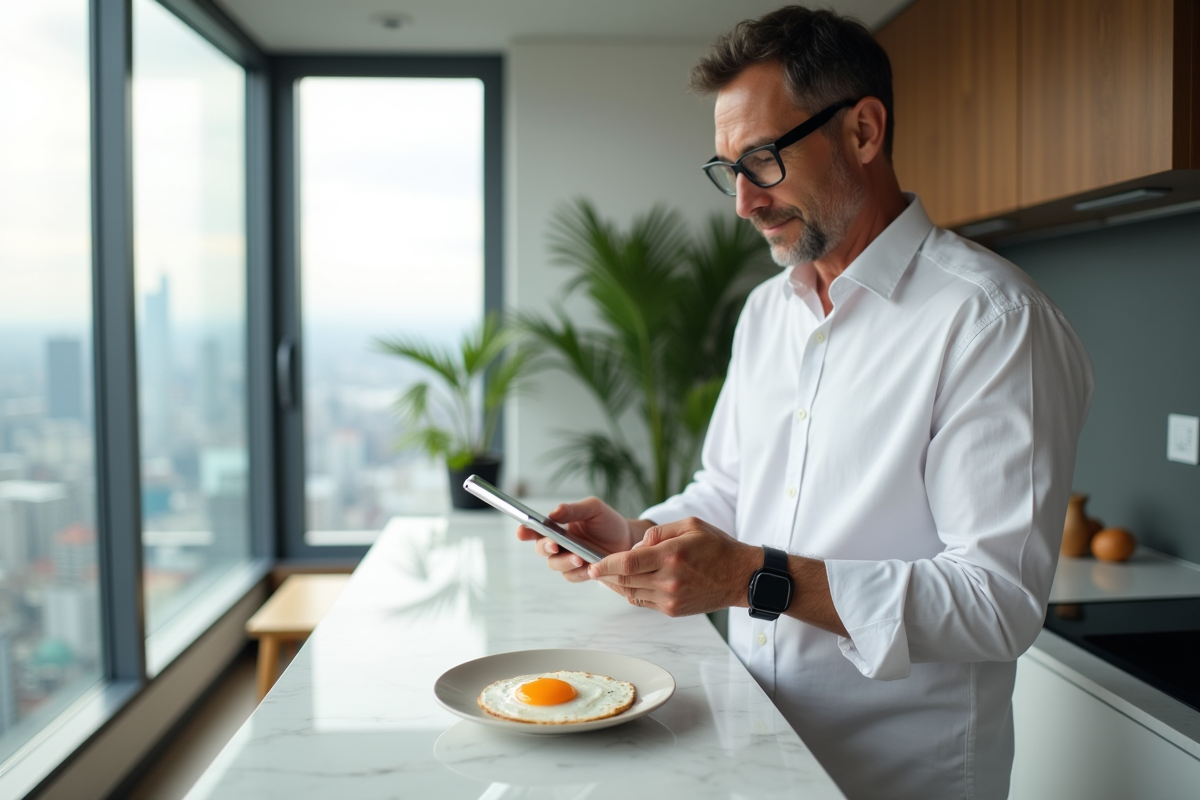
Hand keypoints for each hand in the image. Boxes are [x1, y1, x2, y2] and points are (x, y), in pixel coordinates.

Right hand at [515, 497, 638, 582]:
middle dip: (545, 547)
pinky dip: (579, 573)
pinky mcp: (581, 573)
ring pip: (556, 565)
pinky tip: (589, 568)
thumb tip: (554, 513)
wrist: (629, 539)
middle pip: (542, 549)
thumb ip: (573, 510)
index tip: (522, 531)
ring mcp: (569, 560)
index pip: (535, 529)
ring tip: (579, 558)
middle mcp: (559, 545)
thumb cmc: (607, 522)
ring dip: (565, 561)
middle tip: (555, 545)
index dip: (525, 531)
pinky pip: (573, 576)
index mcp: (557, 527)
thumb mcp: (593, 509)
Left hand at [587, 517, 759, 616]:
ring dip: (617, 585)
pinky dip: (632, 592)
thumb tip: (635, 547)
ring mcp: (671, 598)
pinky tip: (629, 583)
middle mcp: (669, 580)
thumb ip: (658, 532)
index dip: (606, 565)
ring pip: (632, 593)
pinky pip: (644, 602)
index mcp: (672, 556)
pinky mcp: (673, 610)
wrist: (741, 577)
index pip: (628, 563)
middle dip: (606, 575)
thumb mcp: (690, 525)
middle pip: (626, 580)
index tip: (592, 565)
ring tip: (608, 575)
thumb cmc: (717, 547)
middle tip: (593, 568)